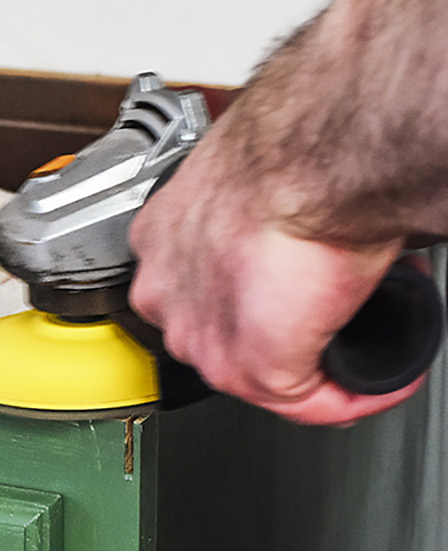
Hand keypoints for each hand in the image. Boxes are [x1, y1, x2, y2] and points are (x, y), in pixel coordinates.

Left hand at [128, 140, 422, 425]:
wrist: (312, 159)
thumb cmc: (292, 149)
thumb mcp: (254, 181)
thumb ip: (256, 217)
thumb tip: (290, 229)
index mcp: (165, 238)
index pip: (203, 291)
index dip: (260, 300)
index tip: (299, 297)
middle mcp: (169, 292)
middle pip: (228, 336)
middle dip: (288, 336)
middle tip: (338, 318)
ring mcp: (203, 337)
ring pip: (266, 374)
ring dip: (322, 367)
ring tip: (368, 348)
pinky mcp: (252, 369)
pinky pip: (315, 402)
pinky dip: (360, 393)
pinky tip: (386, 378)